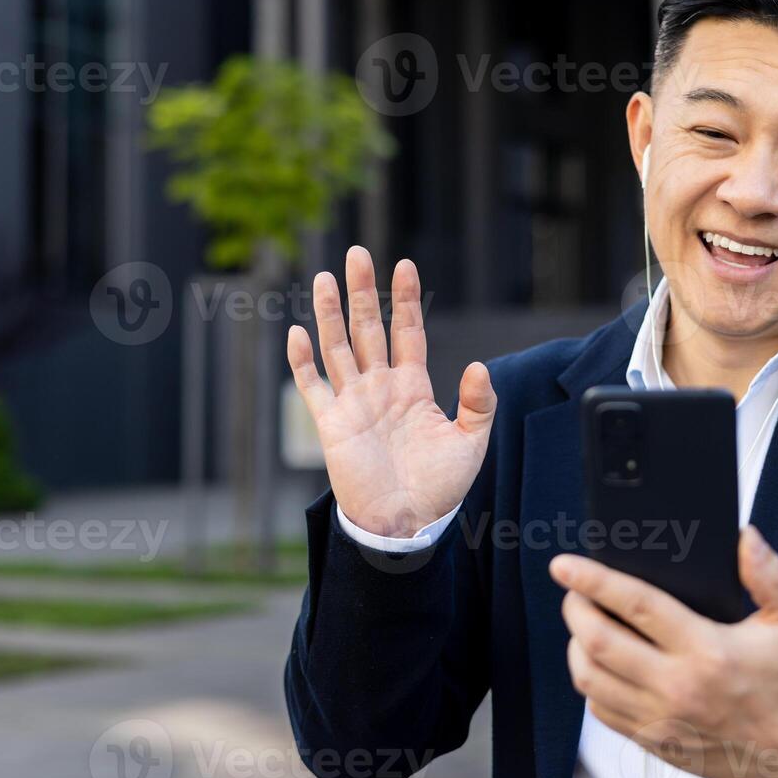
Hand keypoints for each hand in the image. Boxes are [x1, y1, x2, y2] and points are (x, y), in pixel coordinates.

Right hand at [287, 246, 496, 538]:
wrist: (405, 524)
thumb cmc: (440, 488)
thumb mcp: (470, 443)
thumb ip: (478, 405)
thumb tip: (479, 365)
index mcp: (413, 386)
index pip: (407, 331)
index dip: (405, 299)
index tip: (404, 265)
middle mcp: (380, 387)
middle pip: (369, 328)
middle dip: (363, 291)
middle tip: (359, 253)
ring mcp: (353, 403)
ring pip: (338, 348)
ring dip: (331, 314)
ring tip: (326, 276)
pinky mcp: (331, 424)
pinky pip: (312, 386)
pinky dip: (303, 361)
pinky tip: (297, 332)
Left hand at [550, 526, 777, 777]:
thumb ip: (770, 575)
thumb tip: (745, 538)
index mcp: (707, 651)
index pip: (636, 606)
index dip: (594, 580)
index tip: (566, 565)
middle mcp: (677, 687)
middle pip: (599, 642)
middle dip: (576, 608)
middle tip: (574, 589)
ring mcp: (660, 718)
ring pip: (590, 679)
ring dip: (576, 645)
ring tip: (585, 623)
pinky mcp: (653, 741)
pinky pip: (600, 710)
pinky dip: (590, 681)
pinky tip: (602, 662)